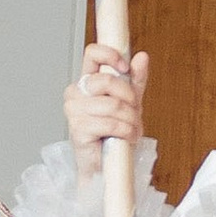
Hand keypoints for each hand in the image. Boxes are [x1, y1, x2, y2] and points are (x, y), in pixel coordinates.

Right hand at [65, 40, 147, 180]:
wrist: (107, 163)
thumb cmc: (114, 131)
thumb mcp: (131, 101)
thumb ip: (135, 79)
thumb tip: (142, 57)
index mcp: (87, 81)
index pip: (92, 54)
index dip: (110, 55)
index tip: (124, 67)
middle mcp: (76, 92)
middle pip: (107, 81)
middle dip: (129, 98)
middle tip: (134, 111)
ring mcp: (74, 110)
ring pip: (113, 105)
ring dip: (131, 120)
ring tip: (132, 129)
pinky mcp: (78, 128)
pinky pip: (111, 123)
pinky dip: (126, 131)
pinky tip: (126, 137)